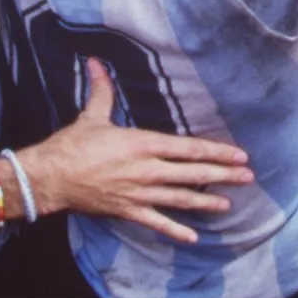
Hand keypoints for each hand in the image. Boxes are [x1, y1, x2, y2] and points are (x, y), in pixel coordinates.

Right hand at [27, 60, 252, 243]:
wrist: (49, 178)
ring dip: (206, 202)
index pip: (188, 148)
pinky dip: (175, 230)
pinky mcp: (127, 211)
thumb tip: (96, 61)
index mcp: (142, 143)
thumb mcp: (92, 114)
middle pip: (192, 174)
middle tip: (247, 177)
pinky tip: (193, 237)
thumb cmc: (72, 145)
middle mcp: (146, 169)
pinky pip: (156, 223)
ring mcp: (138, 193)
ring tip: (228, 204)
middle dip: (222, 175)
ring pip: (179, 199)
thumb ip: (102, 89)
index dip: (215, 151)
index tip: (238, 154)